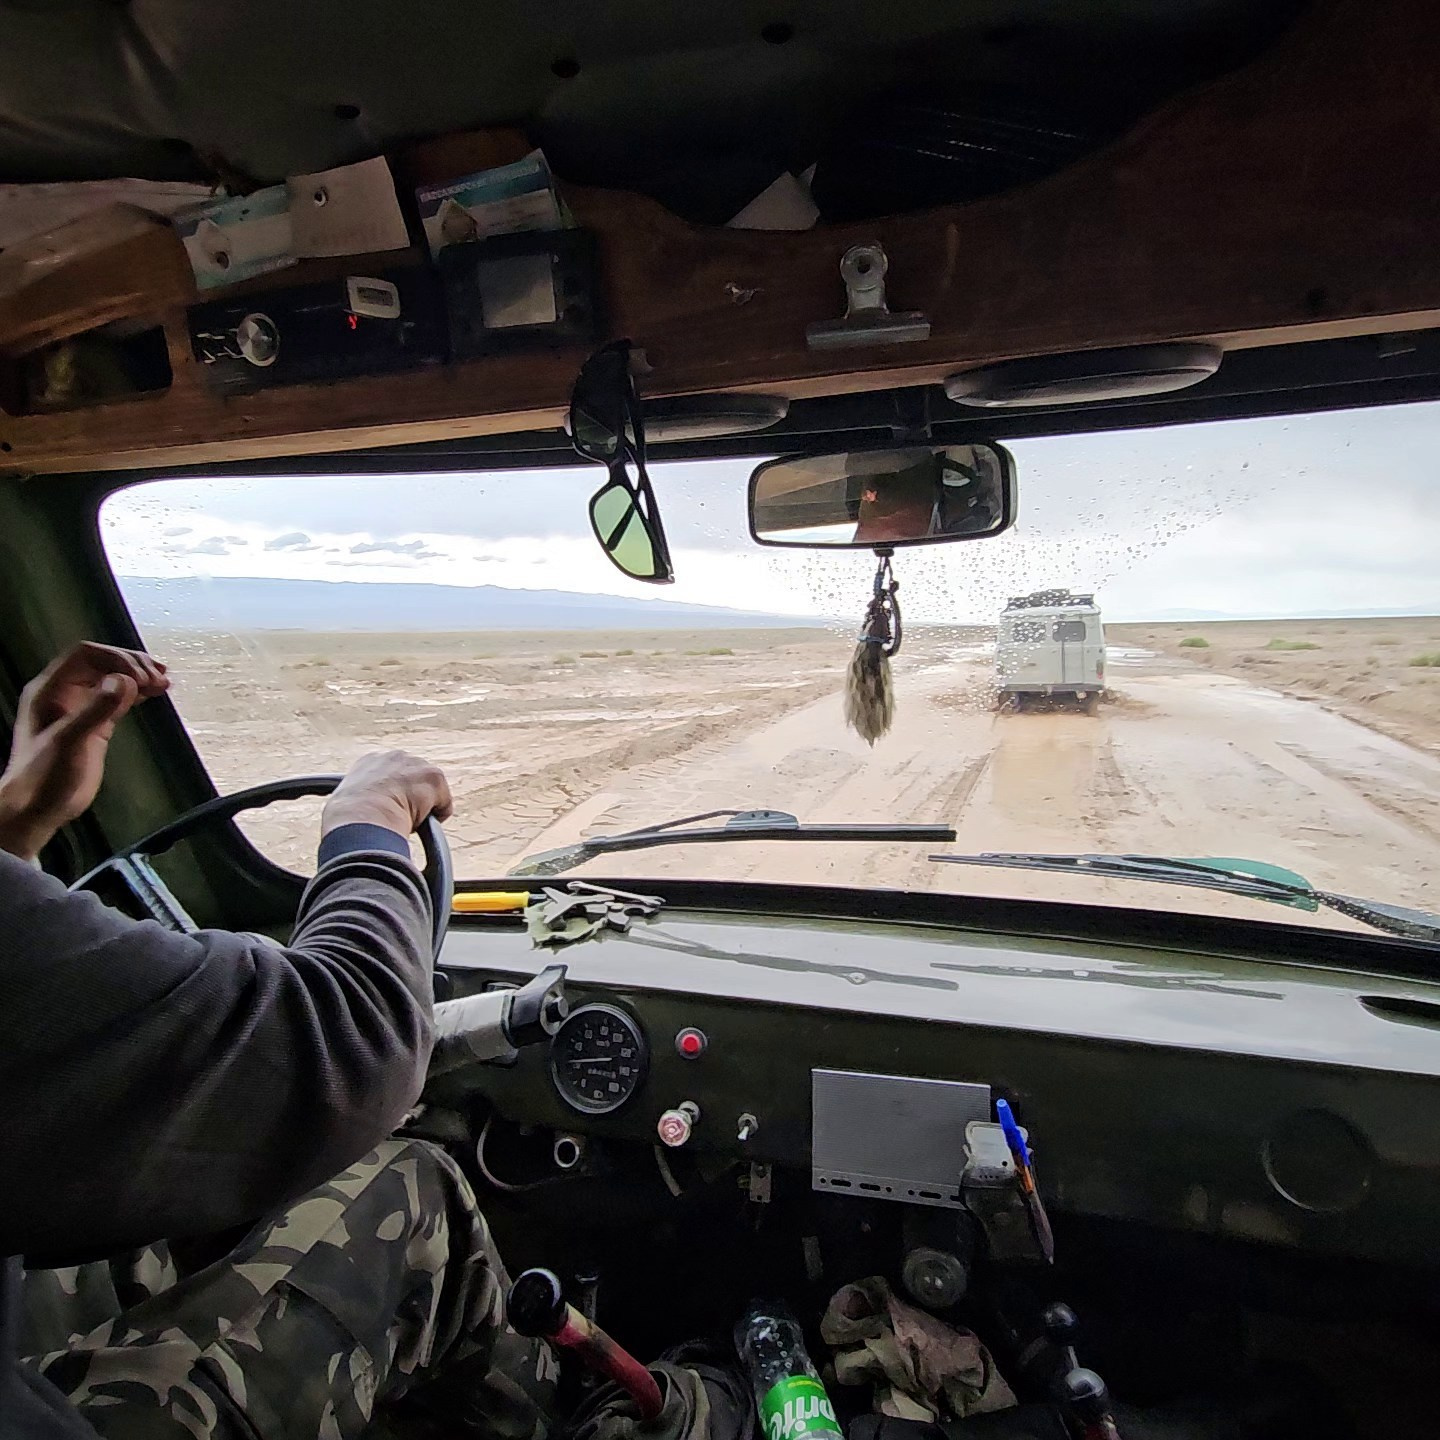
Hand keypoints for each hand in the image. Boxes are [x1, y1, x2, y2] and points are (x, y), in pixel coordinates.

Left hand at [0, 643, 169, 860]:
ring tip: (164, 682)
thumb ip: (97, 709)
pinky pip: (117, 699)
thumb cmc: (44, 776)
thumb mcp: (70, 740)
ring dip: (139, 676)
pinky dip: (137, 693)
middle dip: (132, 665)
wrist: (36, 809)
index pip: (86, 655)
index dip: (116, 658)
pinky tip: (153, 694)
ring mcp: (80, 707)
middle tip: (159, 677)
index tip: (142, 675)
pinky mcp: (95, 725)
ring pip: (112, 678)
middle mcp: (64, 693)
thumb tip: (126, 682)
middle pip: (102, 662)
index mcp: (49, 690)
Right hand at [322, 751, 453, 839]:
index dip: (394, 797)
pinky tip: (417, 822)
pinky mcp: (434, 777)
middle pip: (415, 781)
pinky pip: (444, 805)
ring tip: (403, 821)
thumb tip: (359, 819)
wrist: (362, 819)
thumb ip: (361, 804)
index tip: (389, 811)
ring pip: (429, 793)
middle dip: (411, 799)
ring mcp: (415, 765)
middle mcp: (394, 756)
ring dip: (422, 809)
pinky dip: (436, 818)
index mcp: (370, 762)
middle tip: (398, 818)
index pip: (391, 777)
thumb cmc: (348, 821)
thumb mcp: (348, 806)